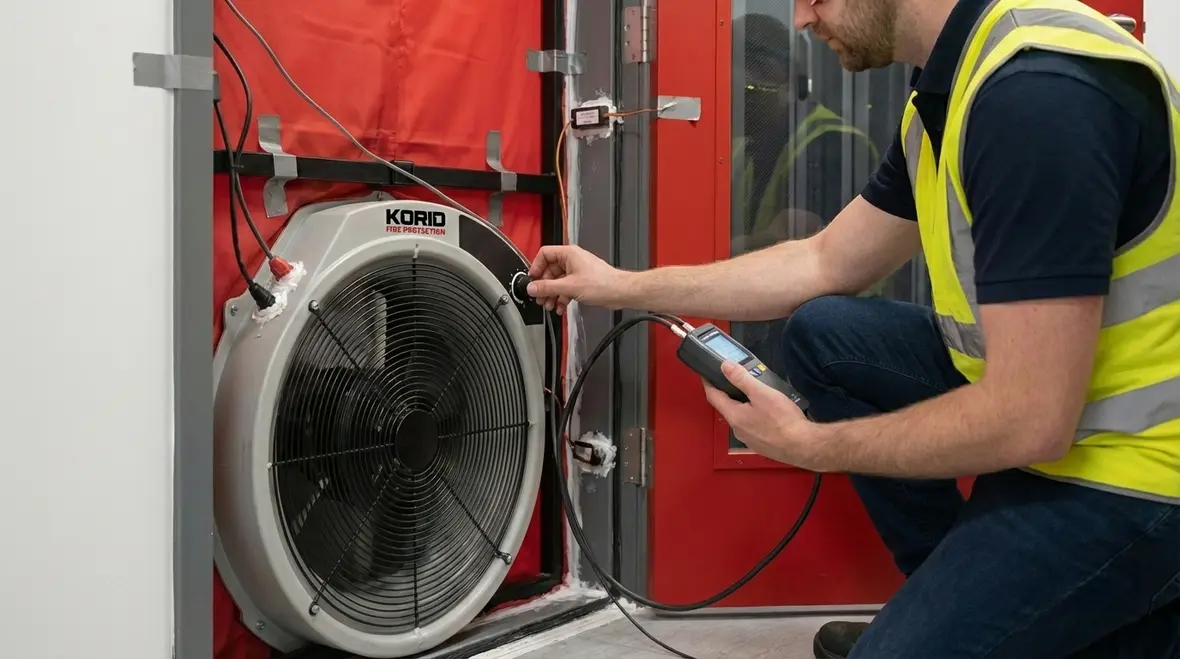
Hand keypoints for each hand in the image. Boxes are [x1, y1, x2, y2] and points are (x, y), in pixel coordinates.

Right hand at [526, 245, 628, 314]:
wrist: (620, 292)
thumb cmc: (602, 283)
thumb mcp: (569, 287)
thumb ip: (548, 287)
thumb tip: (532, 287)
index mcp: (569, 254)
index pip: (545, 254)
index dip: (536, 267)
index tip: (532, 280)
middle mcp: (572, 260)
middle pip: (550, 271)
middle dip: (544, 286)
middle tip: (540, 298)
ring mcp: (577, 271)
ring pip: (558, 281)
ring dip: (552, 294)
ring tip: (550, 305)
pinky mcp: (582, 281)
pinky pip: (566, 288)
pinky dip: (562, 297)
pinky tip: (561, 307)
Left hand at [703, 361, 819, 468]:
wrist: (803, 446)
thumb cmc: (783, 421)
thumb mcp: (762, 393)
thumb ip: (741, 379)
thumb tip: (725, 366)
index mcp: (734, 416)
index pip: (713, 396)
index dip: (708, 383)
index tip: (706, 374)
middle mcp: (737, 429)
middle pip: (726, 407)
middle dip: (728, 393)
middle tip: (736, 380)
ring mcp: (749, 439)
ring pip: (740, 417)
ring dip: (743, 405)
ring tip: (755, 393)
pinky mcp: (760, 444)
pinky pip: (752, 426)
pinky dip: (754, 416)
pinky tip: (767, 412)